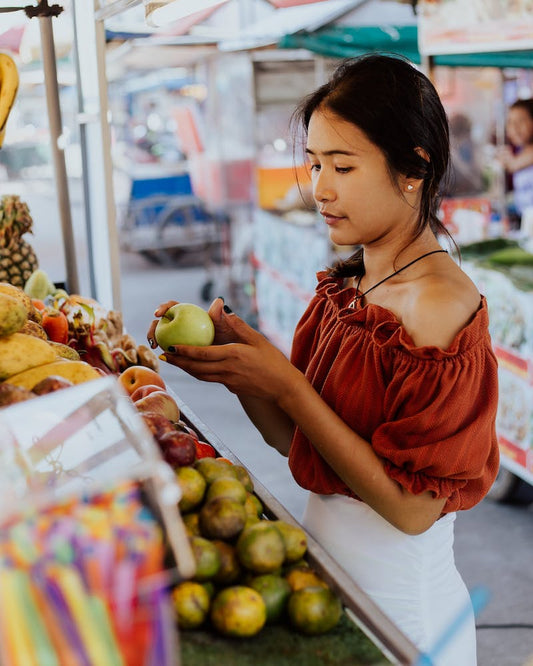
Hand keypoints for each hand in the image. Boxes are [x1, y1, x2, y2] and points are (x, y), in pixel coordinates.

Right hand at [147, 298, 240, 349]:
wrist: (235, 356)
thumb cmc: (233, 339)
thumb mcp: (229, 328)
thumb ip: (221, 316)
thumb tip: (219, 300)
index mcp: (192, 314)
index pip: (174, 306)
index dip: (163, 307)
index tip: (158, 314)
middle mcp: (184, 324)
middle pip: (164, 321)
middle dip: (154, 327)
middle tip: (153, 337)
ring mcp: (182, 337)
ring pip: (164, 336)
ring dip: (156, 340)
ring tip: (156, 348)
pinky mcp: (182, 351)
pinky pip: (172, 351)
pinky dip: (166, 352)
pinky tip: (165, 357)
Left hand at [159, 308, 300, 402]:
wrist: (283, 388)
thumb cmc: (274, 361)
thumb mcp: (258, 339)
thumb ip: (238, 325)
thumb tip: (221, 308)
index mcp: (233, 356)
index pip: (202, 354)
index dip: (184, 351)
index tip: (171, 347)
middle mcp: (227, 370)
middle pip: (196, 368)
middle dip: (178, 362)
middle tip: (164, 356)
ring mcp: (228, 382)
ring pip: (201, 376)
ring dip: (186, 369)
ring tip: (174, 363)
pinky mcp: (231, 388)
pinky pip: (211, 379)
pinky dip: (199, 373)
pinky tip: (194, 369)